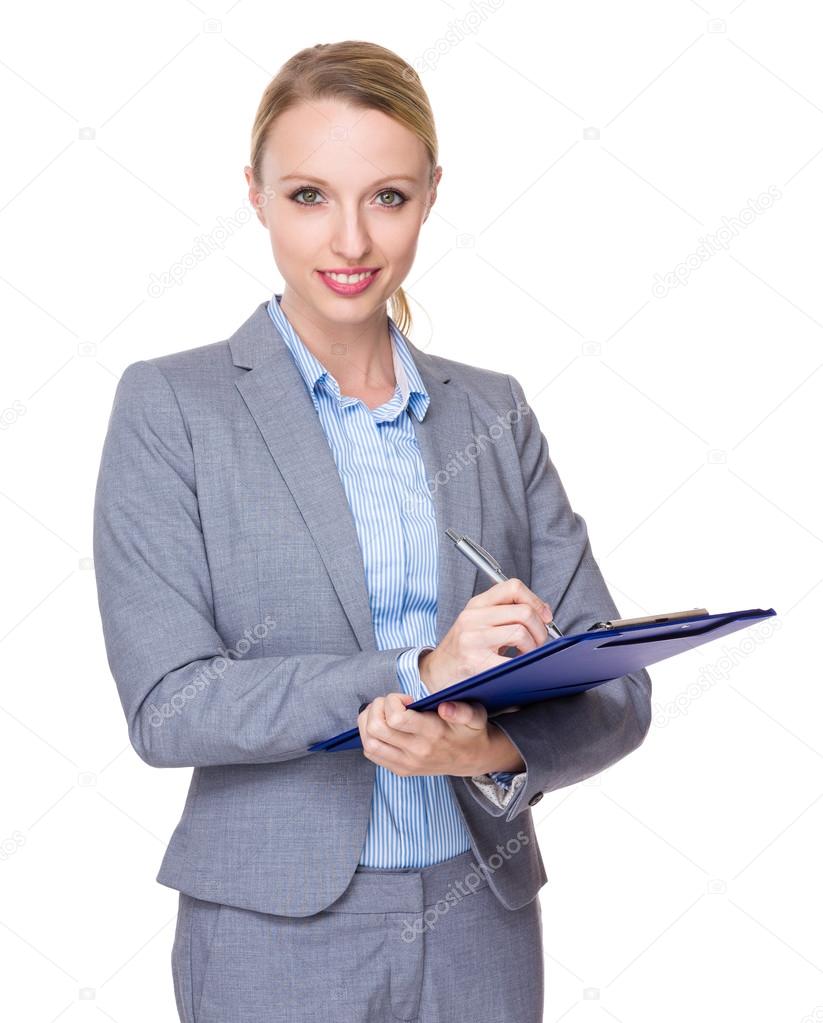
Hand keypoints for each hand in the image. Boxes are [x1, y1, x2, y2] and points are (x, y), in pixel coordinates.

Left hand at [357, 691, 498, 776]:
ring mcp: (406, 764)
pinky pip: (372, 754)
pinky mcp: (400, 770)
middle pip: (376, 729)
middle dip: (377, 707)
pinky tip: (382, 727)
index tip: (406, 698)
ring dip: (368, 722)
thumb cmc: (470, 732)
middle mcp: (416, 751)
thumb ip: (462, 711)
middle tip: (389, 702)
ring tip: (382, 713)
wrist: (472, 759)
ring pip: (369, 743)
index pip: (396, 719)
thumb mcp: (475, 716)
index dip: (394, 701)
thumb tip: (445, 708)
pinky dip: (369, 736)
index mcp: (432, 733)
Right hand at [419, 578, 554, 692]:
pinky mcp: (476, 662)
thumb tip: (543, 612)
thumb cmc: (462, 649)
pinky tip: (520, 667)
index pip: (513, 587)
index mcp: (476, 604)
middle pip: (524, 612)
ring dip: (533, 647)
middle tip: (539, 643)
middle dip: (541, 629)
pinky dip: (524, 664)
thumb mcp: (477, 621)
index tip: (544, 616)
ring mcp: (473, 639)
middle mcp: (473, 618)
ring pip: (521, 632)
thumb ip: (505, 612)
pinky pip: (512, 659)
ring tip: (528, 655)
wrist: (435, 672)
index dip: (535, 601)